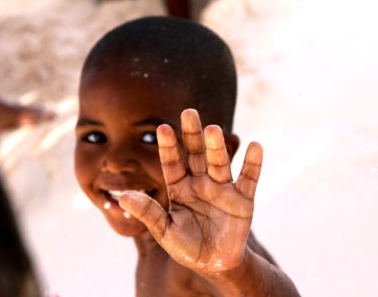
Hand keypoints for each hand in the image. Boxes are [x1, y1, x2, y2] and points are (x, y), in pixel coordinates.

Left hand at [119, 109, 262, 274]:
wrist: (215, 264)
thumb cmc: (187, 247)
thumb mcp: (165, 232)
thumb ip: (148, 213)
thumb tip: (122, 196)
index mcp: (179, 188)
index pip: (172, 163)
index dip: (168, 147)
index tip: (162, 128)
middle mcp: (200, 183)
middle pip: (196, 155)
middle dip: (192, 135)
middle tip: (189, 112)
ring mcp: (222, 189)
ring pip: (219, 163)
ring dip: (216, 147)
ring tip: (213, 129)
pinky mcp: (243, 200)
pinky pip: (248, 179)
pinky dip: (253, 164)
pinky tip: (255, 147)